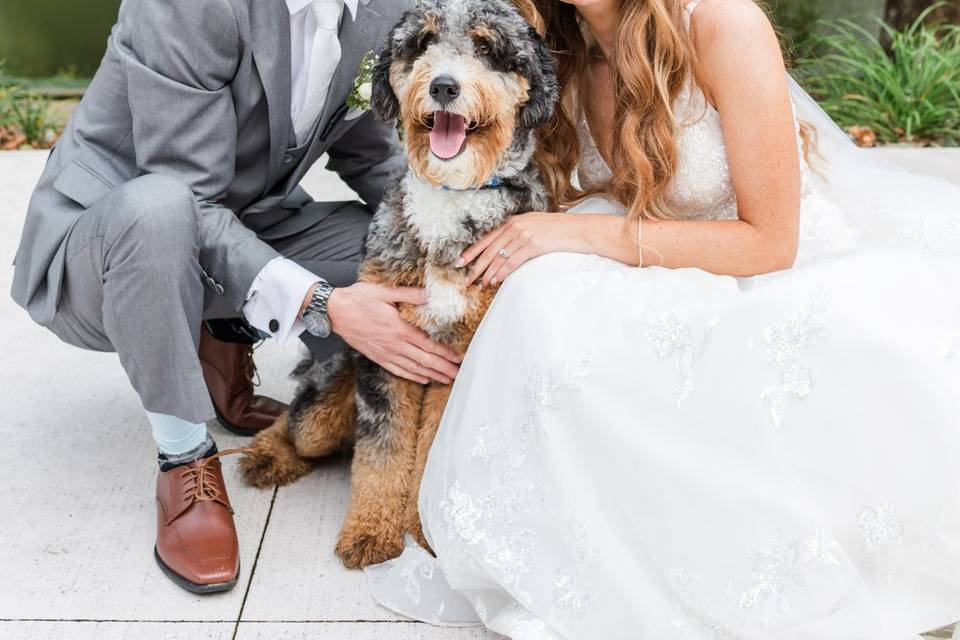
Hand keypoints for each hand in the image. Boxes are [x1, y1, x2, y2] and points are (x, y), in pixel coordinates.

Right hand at [327, 283, 460, 384]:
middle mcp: (394, 344)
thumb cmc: (359, 298)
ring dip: (431, 375)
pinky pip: (398, 370)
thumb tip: (431, 294)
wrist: (334, 312)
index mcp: (398, 329)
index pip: (427, 344)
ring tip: (446, 379)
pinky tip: (423, 379)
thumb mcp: (384, 291)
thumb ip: (409, 294)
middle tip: (459, 375)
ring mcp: (385, 353)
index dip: (444, 353)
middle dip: (443, 368)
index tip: (458, 357)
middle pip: (424, 360)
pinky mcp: (377, 357)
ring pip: (413, 368)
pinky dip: (412, 377)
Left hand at [458, 213, 587, 286]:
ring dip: (487, 273)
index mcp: (514, 220)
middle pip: (489, 249)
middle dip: (475, 265)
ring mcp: (523, 234)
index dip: (472, 251)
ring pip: (498, 257)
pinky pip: (511, 262)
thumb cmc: (561, 231)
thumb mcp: (536, 227)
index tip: (460, 261)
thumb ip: (519, 235)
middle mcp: (516, 225)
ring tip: (480, 284)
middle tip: (465, 279)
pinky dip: (501, 273)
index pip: (487, 237)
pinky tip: (495, 281)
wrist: (580, 229)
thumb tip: (505, 251)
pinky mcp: (532, 244)